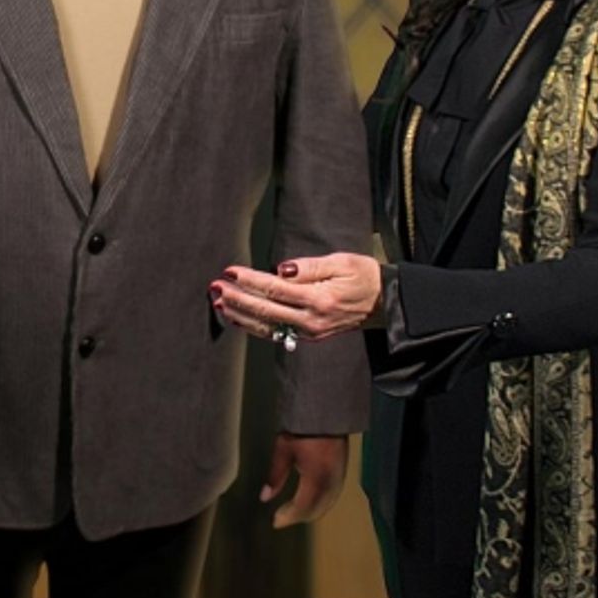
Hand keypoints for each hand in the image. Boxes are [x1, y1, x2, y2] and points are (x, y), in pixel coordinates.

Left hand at [211, 252, 381, 340]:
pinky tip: (237, 318)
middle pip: (265, 310)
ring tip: (217, 302)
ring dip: (239, 315)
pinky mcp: (307, 336)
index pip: (275, 289)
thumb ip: (310, 267)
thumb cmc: (363, 276)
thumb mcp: (342, 261)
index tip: (230, 270)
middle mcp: (311, 320)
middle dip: (236, 298)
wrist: (383, 303)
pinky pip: (275, 332)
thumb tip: (281, 270)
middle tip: (214, 286)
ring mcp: (308, 332)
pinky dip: (253, 326)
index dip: (250, 280)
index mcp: (319, 299)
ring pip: (266, 326)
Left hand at [261, 432, 347, 528]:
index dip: (288, 517)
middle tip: (282, 517)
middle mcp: (330, 481)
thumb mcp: (283, 450)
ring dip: (310, 511)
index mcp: (315, 478)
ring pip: (327, 504)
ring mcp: (339, 477)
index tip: (275, 521)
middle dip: (299, 517)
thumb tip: (265, 498)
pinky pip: (333, 496)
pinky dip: (321, 503)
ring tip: (293, 511)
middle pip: (316, 509)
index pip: (302, 507)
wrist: (327, 412)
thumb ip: (275, 476)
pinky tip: (310, 500)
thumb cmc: (302, 429)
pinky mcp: (342, 471)